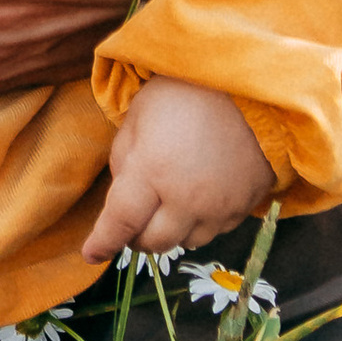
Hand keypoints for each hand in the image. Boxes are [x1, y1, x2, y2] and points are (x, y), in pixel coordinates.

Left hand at [83, 77, 274, 263]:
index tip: (92, 254)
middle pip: (154, 242)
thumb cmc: (183, 92)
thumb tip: (121, 195)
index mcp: (152, 172)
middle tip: (132, 221)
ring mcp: (220, 207)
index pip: (121, 222)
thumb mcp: (138, 116)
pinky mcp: (245, 207)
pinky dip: (199, 223)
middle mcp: (186, 199)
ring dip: (170, 232)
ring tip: (167, 207)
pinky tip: (197, 199)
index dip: (104, 241)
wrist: (249, 86)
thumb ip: (124, 159)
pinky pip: (216, 230)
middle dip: (136, 237)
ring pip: (186, 242)